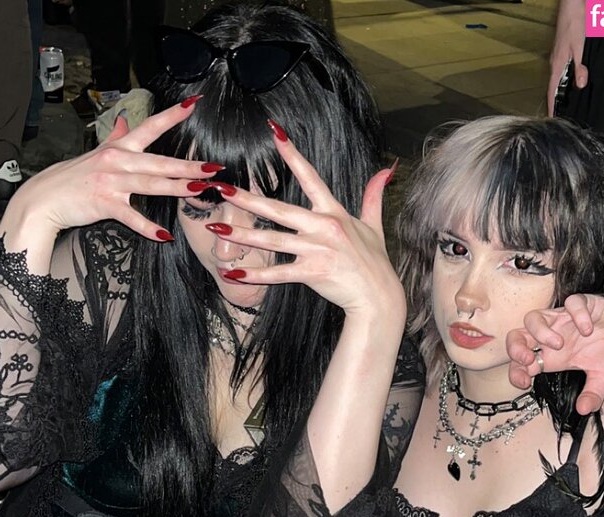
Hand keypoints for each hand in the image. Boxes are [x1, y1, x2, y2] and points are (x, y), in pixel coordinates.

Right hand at [2, 97, 220, 242]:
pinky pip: (130, 216)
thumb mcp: (97, 152)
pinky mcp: (104, 203)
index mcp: (120, 148)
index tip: (194, 105)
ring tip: (199, 190)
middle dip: (188, 165)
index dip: (172, 116)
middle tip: (213, 168)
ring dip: (176, 187)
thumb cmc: (74, 177)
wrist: (46, 197)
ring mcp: (112, 182)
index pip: (150, 128)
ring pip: (150, 184)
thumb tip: (126, 119)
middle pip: (159, 162)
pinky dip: (146, 227)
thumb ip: (116, 137)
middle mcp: (118, 161)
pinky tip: (163, 235)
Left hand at [199, 122, 403, 318]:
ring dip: (242, 236)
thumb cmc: (375, 263)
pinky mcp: (313, 273)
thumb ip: (373, 197)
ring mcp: (317, 250)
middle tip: (222, 189)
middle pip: (279, 210)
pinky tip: (234, 274)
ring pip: (272, 240)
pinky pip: (278, 273)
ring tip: (216, 229)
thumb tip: (386, 170)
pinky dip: (255, 275)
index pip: (310, 177)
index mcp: (334, 212)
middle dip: (248, 199)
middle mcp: (323, 227)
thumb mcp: (374, 226)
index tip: (274, 132)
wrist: (379, 297)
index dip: (292, 154)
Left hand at [507, 293, 603, 413]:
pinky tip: (588, 329)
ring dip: (540, 331)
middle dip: (515, 349)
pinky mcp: (580, 304)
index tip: (524, 382)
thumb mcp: (602, 378)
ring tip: (559, 343)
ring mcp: (562, 319)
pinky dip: (576, 315)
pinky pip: (570, 303)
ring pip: (533, 318)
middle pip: (516, 337)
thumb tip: (584, 410)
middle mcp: (551, 337)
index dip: (516, 372)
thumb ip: (592, 394)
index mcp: (551, 357)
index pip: (520, 363)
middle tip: (528, 359)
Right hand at [547, 0, 587, 115]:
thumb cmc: (575, 23)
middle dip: (556, 101)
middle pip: (554, 87)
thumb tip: (580, 85)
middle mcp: (555, 62)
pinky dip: (565, 80)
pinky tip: (571, 82)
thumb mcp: (580, 46)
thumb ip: (579, 67)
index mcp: (557, 64)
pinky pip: (562, 71)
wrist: (571, 5)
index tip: (551, 119)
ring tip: (565, 104)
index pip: (552, 91)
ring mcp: (557, 57)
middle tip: (561, 116)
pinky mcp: (561, 52)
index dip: (551, 106)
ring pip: (558, 79)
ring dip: (561, 91)